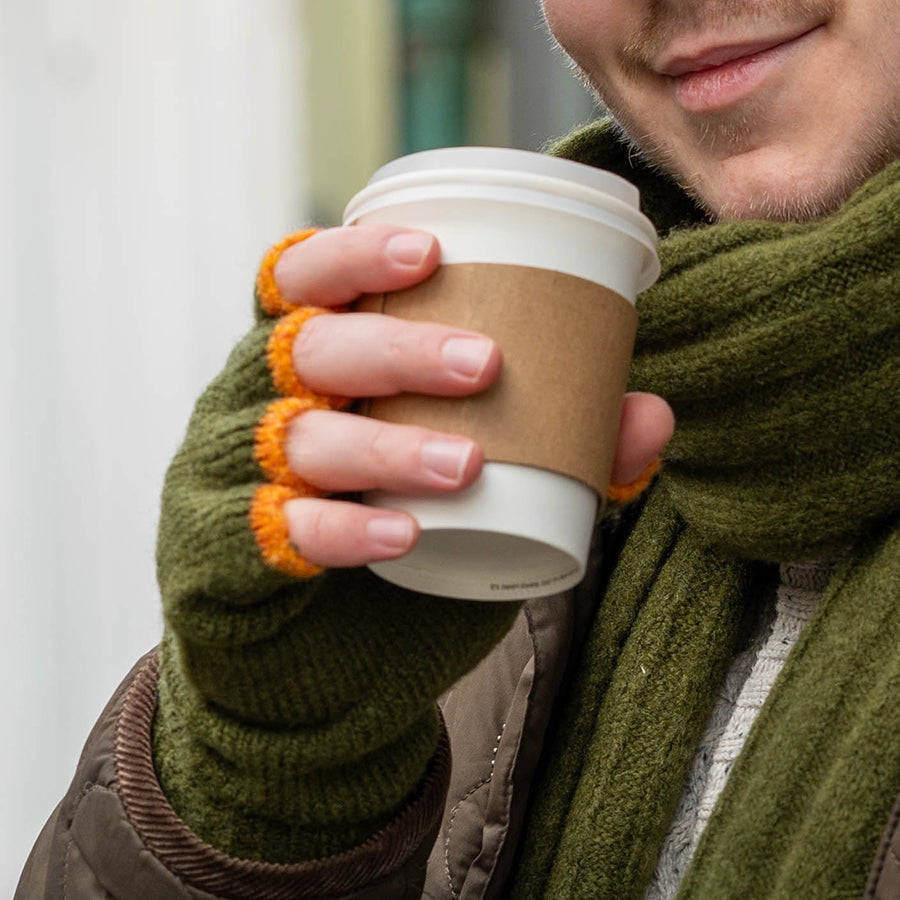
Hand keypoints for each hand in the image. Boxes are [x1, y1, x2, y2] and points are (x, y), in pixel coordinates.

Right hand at [272, 225, 673, 568]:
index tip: (430, 253)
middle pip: (308, 347)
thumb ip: (558, 444)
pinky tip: (404, 533)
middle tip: (486, 365)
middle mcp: (262, 401)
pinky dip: (345, 529)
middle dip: (396, 348)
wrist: (321, 650)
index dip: (352, 255)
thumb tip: (652, 414)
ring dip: (384, 444)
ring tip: (465, 464)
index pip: (304, 279)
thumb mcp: (469, 476)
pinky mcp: (232, 545)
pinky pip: (282, 529)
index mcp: (311, 360)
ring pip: (298, 437)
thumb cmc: (396, 527)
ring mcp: (239, 473)